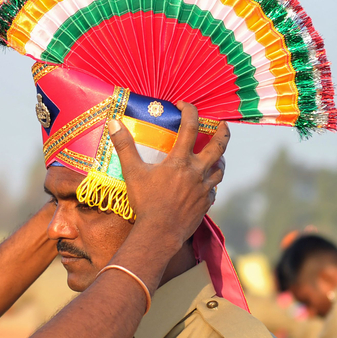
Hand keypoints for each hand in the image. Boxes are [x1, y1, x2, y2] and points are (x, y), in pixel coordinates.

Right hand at [109, 101, 228, 250]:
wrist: (160, 232)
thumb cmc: (145, 202)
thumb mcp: (132, 172)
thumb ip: (124, 146)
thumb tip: (113, 123)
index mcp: (180, 160)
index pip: (190, 127)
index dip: (190, 111)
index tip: (184, 105)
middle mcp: (197, 171)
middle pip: (218, 147)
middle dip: (222, 133)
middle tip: (223, 125)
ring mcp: (204, 188)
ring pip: (220, 169)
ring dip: (220, 159)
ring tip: (217, 156)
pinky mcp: (206, 204)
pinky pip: (213, 190)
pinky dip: (210, 183)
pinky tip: (204, 185)